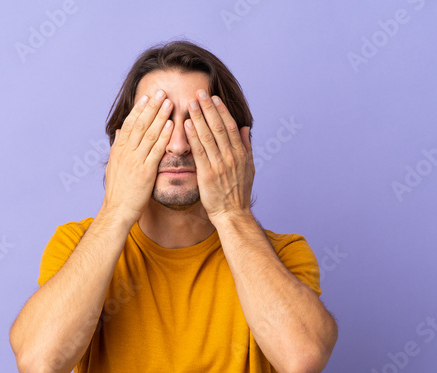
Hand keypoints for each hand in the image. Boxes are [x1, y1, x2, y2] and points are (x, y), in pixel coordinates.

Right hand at [101, 89, 173, 226]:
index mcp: (119, 150)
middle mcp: (126, 152)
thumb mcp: (113, 166)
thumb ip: (118, 148)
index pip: (129, 124)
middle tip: (161, 91)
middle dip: (151, 106)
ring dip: (159, 116)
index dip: (139, 109)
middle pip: (139, 124)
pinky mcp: (145, 172)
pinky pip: (155, 150)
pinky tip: (170, 125)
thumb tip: (119, 133)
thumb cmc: (118, 192)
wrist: (117, 211)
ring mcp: (135, 161)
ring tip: (168, 102)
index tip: (147, 96)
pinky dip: (163, 136)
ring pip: (148, 133)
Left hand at [183, 89, 253, 222]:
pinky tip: (187, 124)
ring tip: (191, 102)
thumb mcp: (249, 168)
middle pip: (219, 127)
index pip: (231, 126)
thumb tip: (245, 128)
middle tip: (199, 92)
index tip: (213, 98)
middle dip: (209, 108)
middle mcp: (231, 157)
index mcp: (241, 154)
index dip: (221, 111)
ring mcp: (220, 165)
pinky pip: (199, 151)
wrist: (232, 214)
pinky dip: (193, 136)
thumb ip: (246, 146)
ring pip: (208, 136)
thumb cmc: (238, 193)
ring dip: (199, 117)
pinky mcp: (208, 174)